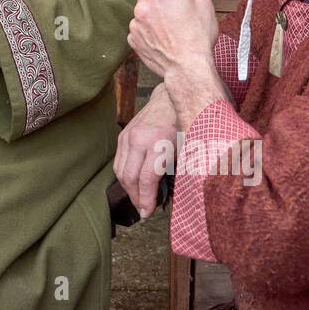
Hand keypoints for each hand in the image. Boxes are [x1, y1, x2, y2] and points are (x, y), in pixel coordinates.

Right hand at [113, 85, 177, 219]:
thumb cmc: (185, 122)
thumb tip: (176, 193)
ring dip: (128, 188)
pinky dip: (124, 174)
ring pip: (119, 170)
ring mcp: (128, 136)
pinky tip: (134, 182)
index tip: (147, 213)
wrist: (170, 96)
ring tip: (139, 198)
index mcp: (158, 143)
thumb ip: (182, 168)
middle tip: (143, 210)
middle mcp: (138, 140)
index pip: (146, 179)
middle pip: (129, 177)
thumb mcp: (190, 145)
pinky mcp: (123, 134)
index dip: (146, 199)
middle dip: (135, 197)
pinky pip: (118, 160)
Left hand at [128, 0, 217, 80]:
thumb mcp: (205, 6)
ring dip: (151, 16)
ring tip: (169, 28)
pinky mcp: (134, 40)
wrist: (187, 66)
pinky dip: (147, 32)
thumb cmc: (197, 37)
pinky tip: (162, 39)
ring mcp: (136, 25)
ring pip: (141, 13)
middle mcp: (143, 7)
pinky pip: (138, 30)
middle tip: (172, 10)